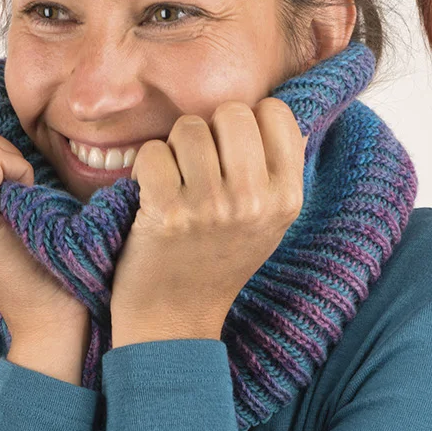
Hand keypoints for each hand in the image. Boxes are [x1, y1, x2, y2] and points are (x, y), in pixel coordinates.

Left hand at [109, 97, 305, 340]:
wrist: (174, 319)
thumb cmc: (217, 262)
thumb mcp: (268, 222)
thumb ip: (275, 170)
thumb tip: (270, 111)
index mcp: (287, 198)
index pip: (276, 113)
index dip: (249, 122)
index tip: (233, 153)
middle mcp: (254, 201)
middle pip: (232, 112)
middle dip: (209, 130)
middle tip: (199, 166)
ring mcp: (211, 207)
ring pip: (188, 128)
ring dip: (173, 149)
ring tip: (176, 182)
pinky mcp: (168, 212)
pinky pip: (152, 152)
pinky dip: (144, 168)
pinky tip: (152, 194)